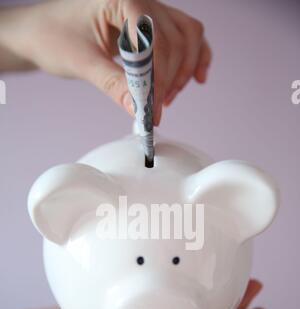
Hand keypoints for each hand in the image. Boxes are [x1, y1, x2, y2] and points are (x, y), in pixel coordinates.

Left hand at [0, 0, 211, 123]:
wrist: (40, 31)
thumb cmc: (54, 36)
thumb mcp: (83, 63)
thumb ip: (114, 85)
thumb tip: (140, 110)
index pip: (153, 40)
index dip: (156, 78)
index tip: (151, 109)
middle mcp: (140, 1)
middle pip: (175, 40)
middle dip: (170, 79)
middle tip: (155, 110)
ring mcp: (149, 11)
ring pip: (187, 37)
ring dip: (184, 71)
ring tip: (165, 99)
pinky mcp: (151, 26)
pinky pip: (184, 37)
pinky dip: (194, 58)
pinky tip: (197, 78)